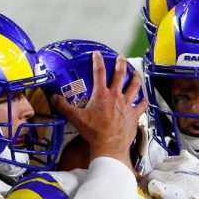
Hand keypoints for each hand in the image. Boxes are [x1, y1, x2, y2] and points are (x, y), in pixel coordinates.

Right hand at [51, 51, 146, 166]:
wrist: (109, 144)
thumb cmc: (94, 132)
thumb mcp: (76, 118)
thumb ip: (64, 106)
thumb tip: (54, 98)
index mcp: (101, 94)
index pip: (99, 72)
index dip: (98, 61)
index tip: (98, 54)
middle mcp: (115, 96)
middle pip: (120, 74)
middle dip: (120, 64)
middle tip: (121, 58)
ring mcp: (126, 105)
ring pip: (134, 86)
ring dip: (135, 78)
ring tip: (135, 73)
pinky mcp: (134, 115)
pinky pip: (141, 106)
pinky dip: (143, 102)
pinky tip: (145, 99)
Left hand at [143, 151, 198, 198]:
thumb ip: (193, 163)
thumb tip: (185, 158)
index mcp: (187, 160)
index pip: (169, 160)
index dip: (167, 167)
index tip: (167, 173)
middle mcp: (177, 166)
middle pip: (159, 165)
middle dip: (160, 172)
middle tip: (163, 181)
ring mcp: (170, 177)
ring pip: (153, 173)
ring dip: (154, 179)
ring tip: (157, 187)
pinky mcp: (165, 189)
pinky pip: (151, 184)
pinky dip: (151, 188)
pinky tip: (153, 192)